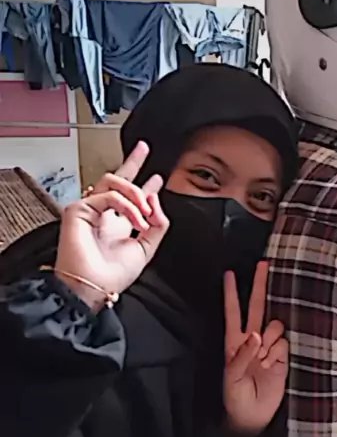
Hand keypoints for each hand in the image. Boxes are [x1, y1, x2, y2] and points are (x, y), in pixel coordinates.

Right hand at [55, 141, 168, 309]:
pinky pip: (109, 195)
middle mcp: (103, 215)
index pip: (130, 198)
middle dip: (132, 161)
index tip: (157, 178)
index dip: (145, 186)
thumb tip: (156, 199)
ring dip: (136, 193)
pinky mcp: (79, 209)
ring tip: (147, 209)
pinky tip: (137, 219)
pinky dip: (127, 206)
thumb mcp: (146, 249)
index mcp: (117, 226)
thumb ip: (157, 226)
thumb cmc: (112, 276)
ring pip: (114, 182)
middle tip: (143, 148)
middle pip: (116, 180)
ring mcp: (90, 210)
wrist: (93, 288)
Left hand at [223, 261, 287, 435]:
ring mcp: (269, 348)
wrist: (252, 418)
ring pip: (275, 327)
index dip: (231, 294)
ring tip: (264, 359)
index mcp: (235, 343)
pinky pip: (285, 344)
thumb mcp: (231, 378)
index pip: (233, 313)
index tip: (230, 274)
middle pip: (257, 307)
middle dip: (260, 286)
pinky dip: (279, 351)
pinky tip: (273, 363)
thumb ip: (242, 356)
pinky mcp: (283, 358)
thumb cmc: (235, 398)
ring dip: (271, 337)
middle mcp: (253, 341)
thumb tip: (257, 336)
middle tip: (264, 264)